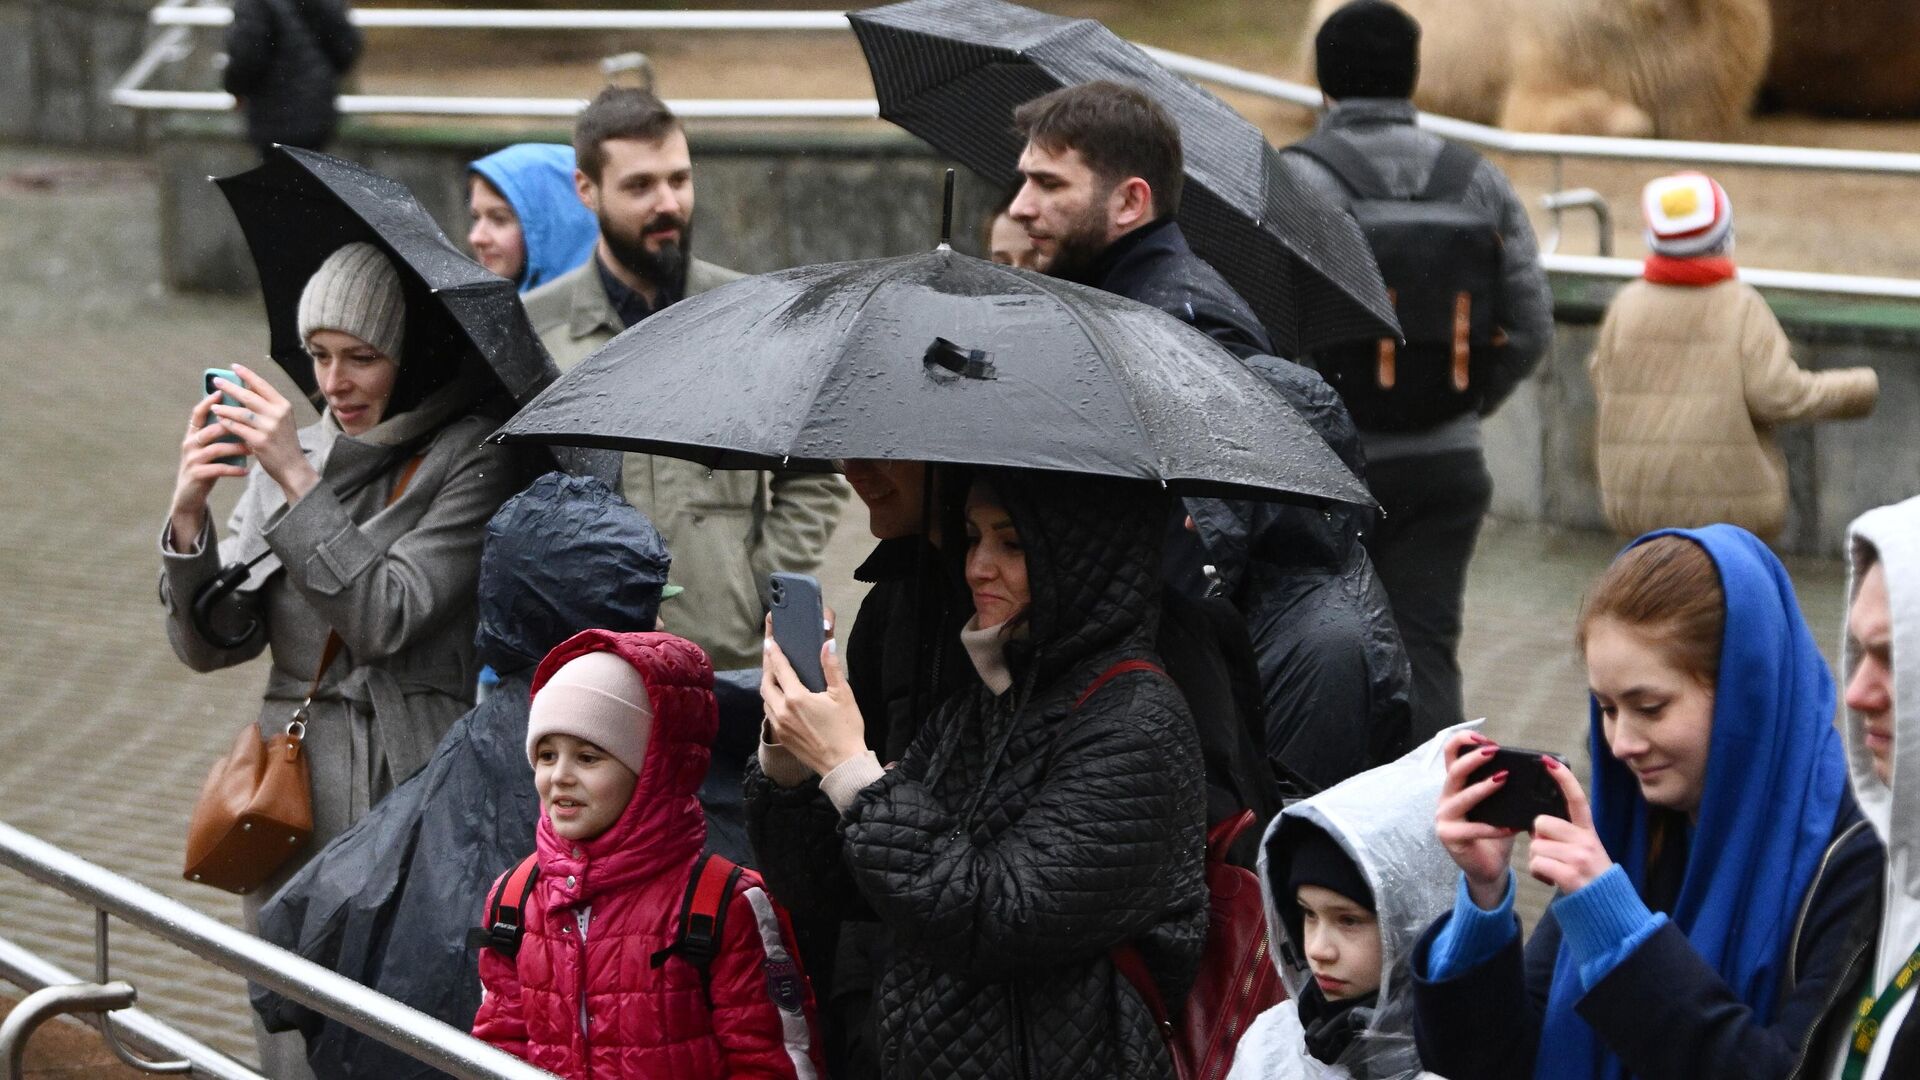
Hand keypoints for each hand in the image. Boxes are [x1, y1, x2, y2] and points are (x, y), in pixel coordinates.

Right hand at [169, 390, 250, 549]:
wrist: (190, 496)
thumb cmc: (207, 466)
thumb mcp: (211, 448)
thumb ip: (221, 434)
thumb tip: (243, 413)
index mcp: (193, 434)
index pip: (198, 413)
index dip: (208, 401)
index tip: (222, 391)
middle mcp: (190, 444)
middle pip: (210, 429)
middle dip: (231, 425)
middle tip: (251, 423)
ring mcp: (192, 460)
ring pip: (215, 448)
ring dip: (236, 447)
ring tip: (252, 448)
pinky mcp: (197, 475)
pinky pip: (217, 469)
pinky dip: (233, 469)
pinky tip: (246, 470)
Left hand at [208, 363, 317, 501]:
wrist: (293, 467)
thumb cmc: (284, 443)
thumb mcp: (282, 421)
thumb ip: (267, 406)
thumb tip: (245, 389)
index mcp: (283, 406)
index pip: (262, 385)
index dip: (247, 374)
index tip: (233, 366)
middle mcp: (278, 414)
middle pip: (248, 396)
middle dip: (230, 387)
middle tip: (216, 381)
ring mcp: (269, 428)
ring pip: (240, 412)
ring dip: (224, 408)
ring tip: (213, 405)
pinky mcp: (260, 442)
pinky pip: (237, 429)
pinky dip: (226, 423)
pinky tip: (218, 420)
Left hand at [761, 608, 866, 776]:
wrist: (842, 764)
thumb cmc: (846, 728)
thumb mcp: (843, 695)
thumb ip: (831, 668)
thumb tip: (827, 644)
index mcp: (796, 697)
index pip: (780, 668)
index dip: (774, 653)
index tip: (770, 641)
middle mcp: (782, 710)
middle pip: (766, 683)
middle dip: (767, 668)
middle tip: (771, 656)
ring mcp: (780, 725)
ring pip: (765, 700)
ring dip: (768, 685)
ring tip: (775, 676)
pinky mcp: (782, 737)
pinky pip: (770, 714)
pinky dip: (771, 701)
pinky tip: (780, 699)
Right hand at [1436, 731, 1518, 908]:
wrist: (1488, 867)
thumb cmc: (1494, 832)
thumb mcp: (1499, 805)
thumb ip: (1503, 785)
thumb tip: (1528, 766)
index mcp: (1456, 786)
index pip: (1449, 754)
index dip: (1463, 741)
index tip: (1484, 739)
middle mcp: (1445, 798)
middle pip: (1453, 771)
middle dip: (1473, 758)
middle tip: (1494, 751)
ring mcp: (1444, 818)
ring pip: (1461, 797)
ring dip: (1482, 787)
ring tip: (1503, 779)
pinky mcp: (1449, 837)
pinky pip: (1473, 828)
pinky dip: (1494, 827)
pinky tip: (1512, 827)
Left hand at [1526, 755, 1612, 894]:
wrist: (1606, 909)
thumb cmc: (1589, 877)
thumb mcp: (1585, 850)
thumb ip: (1567, 834)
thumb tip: (1539, 826)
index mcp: (1588, 831)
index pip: (1576, 799)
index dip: (1562, 778)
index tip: (1547, 761)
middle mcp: (1586, 841)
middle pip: (1541, 824)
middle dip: (1539, 840)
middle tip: (1553, 855)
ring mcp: (1580, 857)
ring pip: (1536, 847)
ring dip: (1538, 860)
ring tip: (1556, 870)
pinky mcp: (1571, 874)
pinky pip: (1537, 864)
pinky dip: (1539, 874)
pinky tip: (1552, 880)